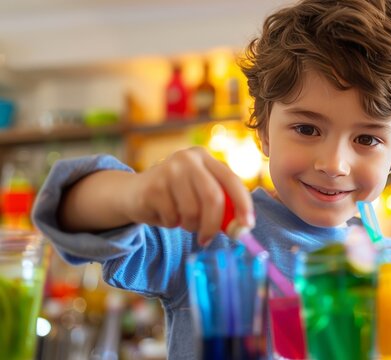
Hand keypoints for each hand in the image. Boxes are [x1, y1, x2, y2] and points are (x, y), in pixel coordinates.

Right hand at [124, 147, 253, 244]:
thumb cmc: (175, 197)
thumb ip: (222, 205)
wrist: (133, 193)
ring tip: (181, 220)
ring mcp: (169, 170)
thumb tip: (242, 228)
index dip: (243, 204)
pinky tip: (164, 214)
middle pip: (213, 197)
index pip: (231, 180)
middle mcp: (188, 159)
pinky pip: (172, 217)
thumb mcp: (200, 194)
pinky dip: (171, 224)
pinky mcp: (153, 186)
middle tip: (208, 239)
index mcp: (205, 158)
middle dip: (214, 224)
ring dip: (190, 226)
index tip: (248, 226)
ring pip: (192, 211)